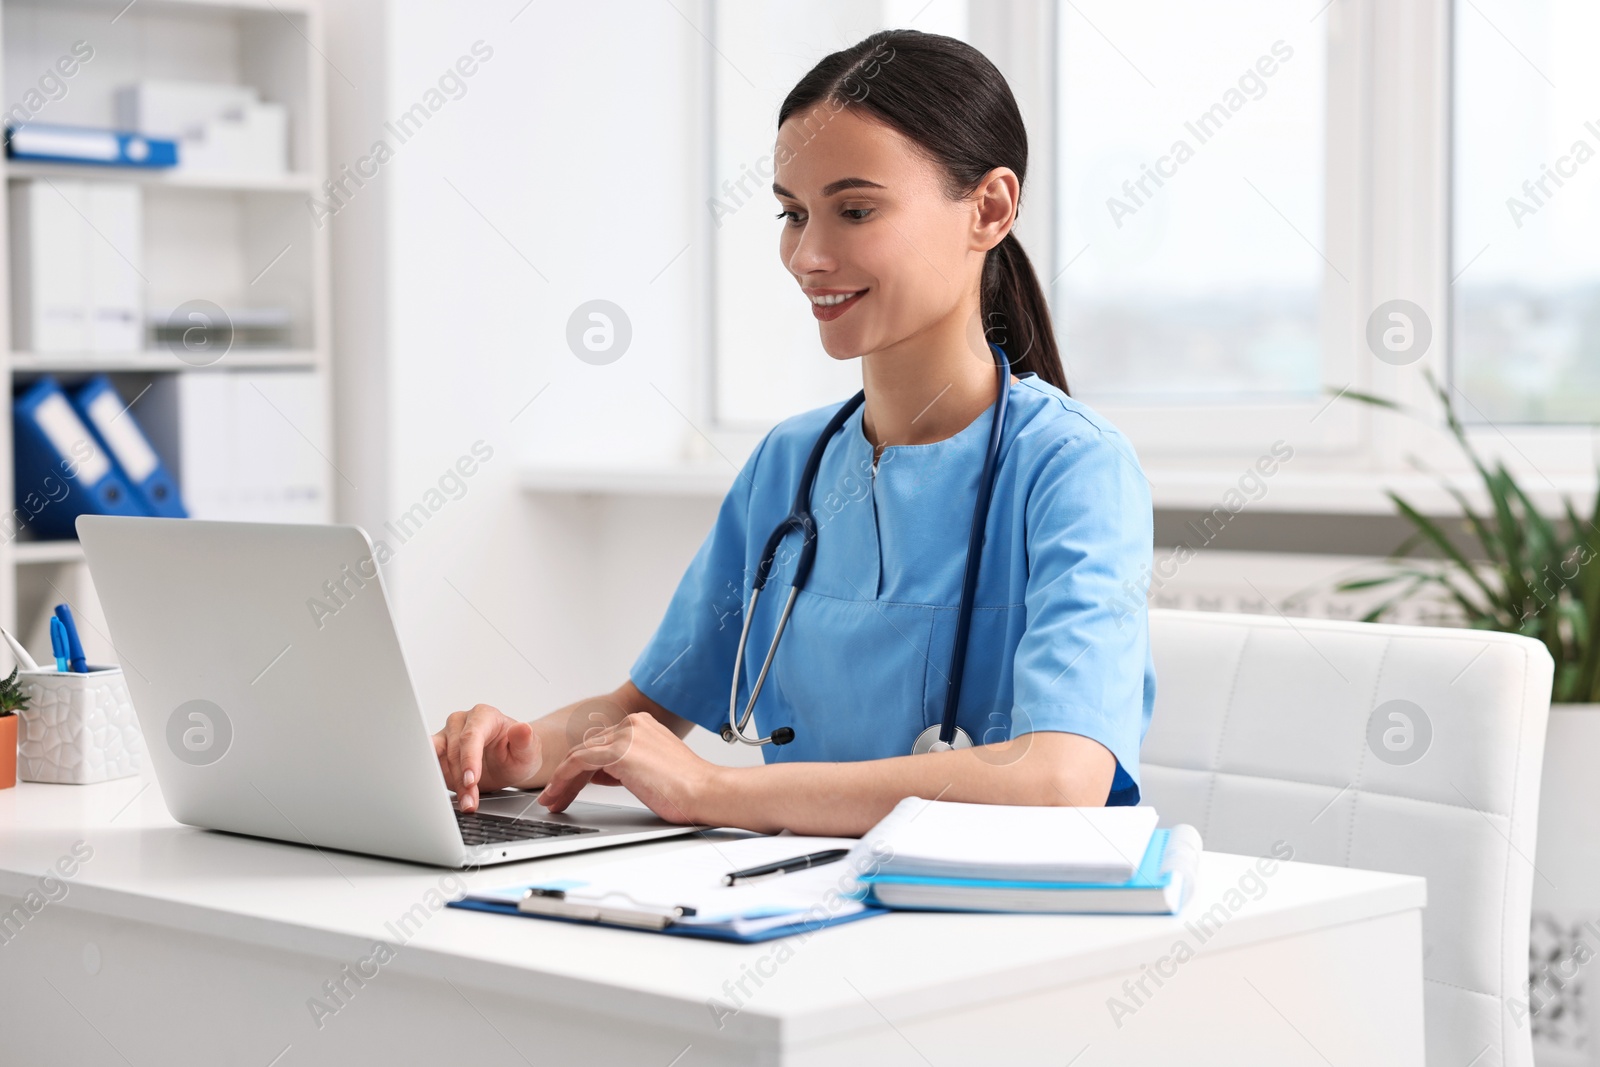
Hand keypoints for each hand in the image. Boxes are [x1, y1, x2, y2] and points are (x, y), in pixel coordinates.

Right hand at [432, 703, 541, 811]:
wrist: (509, 764)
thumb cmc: (518, 753)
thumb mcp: (528, 750)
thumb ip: (525, 740)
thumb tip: (522, 728)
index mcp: (483, 716)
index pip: (471, 736)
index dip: (469, 759)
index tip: (471, 781)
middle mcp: (461, 723)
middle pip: (454, 752)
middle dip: (462, 781)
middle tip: (471, 802)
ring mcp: (446, 736)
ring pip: (438, 760)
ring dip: (450, 784)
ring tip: (465, 803)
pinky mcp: (436, 753)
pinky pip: (429, 766)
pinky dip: (436, 782)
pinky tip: (443, 795)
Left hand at [537, 712, 721, 825]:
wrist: (706, 792)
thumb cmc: (687, 788)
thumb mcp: (653, 767)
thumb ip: (628, 764)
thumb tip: (604, 774)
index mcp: (642, 724)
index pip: (601, 744)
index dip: (581, 769)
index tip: (570, 787)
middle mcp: (632, 724)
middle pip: (586, 749)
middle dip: (567, 775)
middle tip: (555, 797)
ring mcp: (625, 735)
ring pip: (578, 756)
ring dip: (561, 781)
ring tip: (552, 801)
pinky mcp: (618, 752)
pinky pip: (577, 764)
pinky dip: (563, 780)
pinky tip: (558, 796)